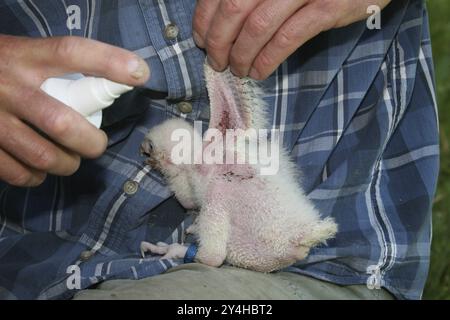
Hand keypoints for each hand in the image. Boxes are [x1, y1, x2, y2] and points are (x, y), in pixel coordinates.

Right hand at [0, 35, 149, 186]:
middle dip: (90, 143)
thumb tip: (107, 88)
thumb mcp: (23, 54)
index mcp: (25, 56)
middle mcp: (8, 86)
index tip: (140, 72)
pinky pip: (18, 172)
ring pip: (43, 155)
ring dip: (67, 164)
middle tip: (97, 145)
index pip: (71, 52)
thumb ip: (55, 68)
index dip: (109, 61)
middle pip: (61, 122)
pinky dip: (36, 176)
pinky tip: (39, 169)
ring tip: (71, 160)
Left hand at [193, 0, 390, 78]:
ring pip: (258, 27)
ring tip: (237, 70)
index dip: (204, 18)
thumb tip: (221, 20)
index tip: (201, 39)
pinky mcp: (327, 8)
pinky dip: (267, 59)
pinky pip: (287, 38)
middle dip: (219, 42)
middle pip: (233, 9)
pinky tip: (259, 72)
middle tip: (216, 61)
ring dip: (241, 55)